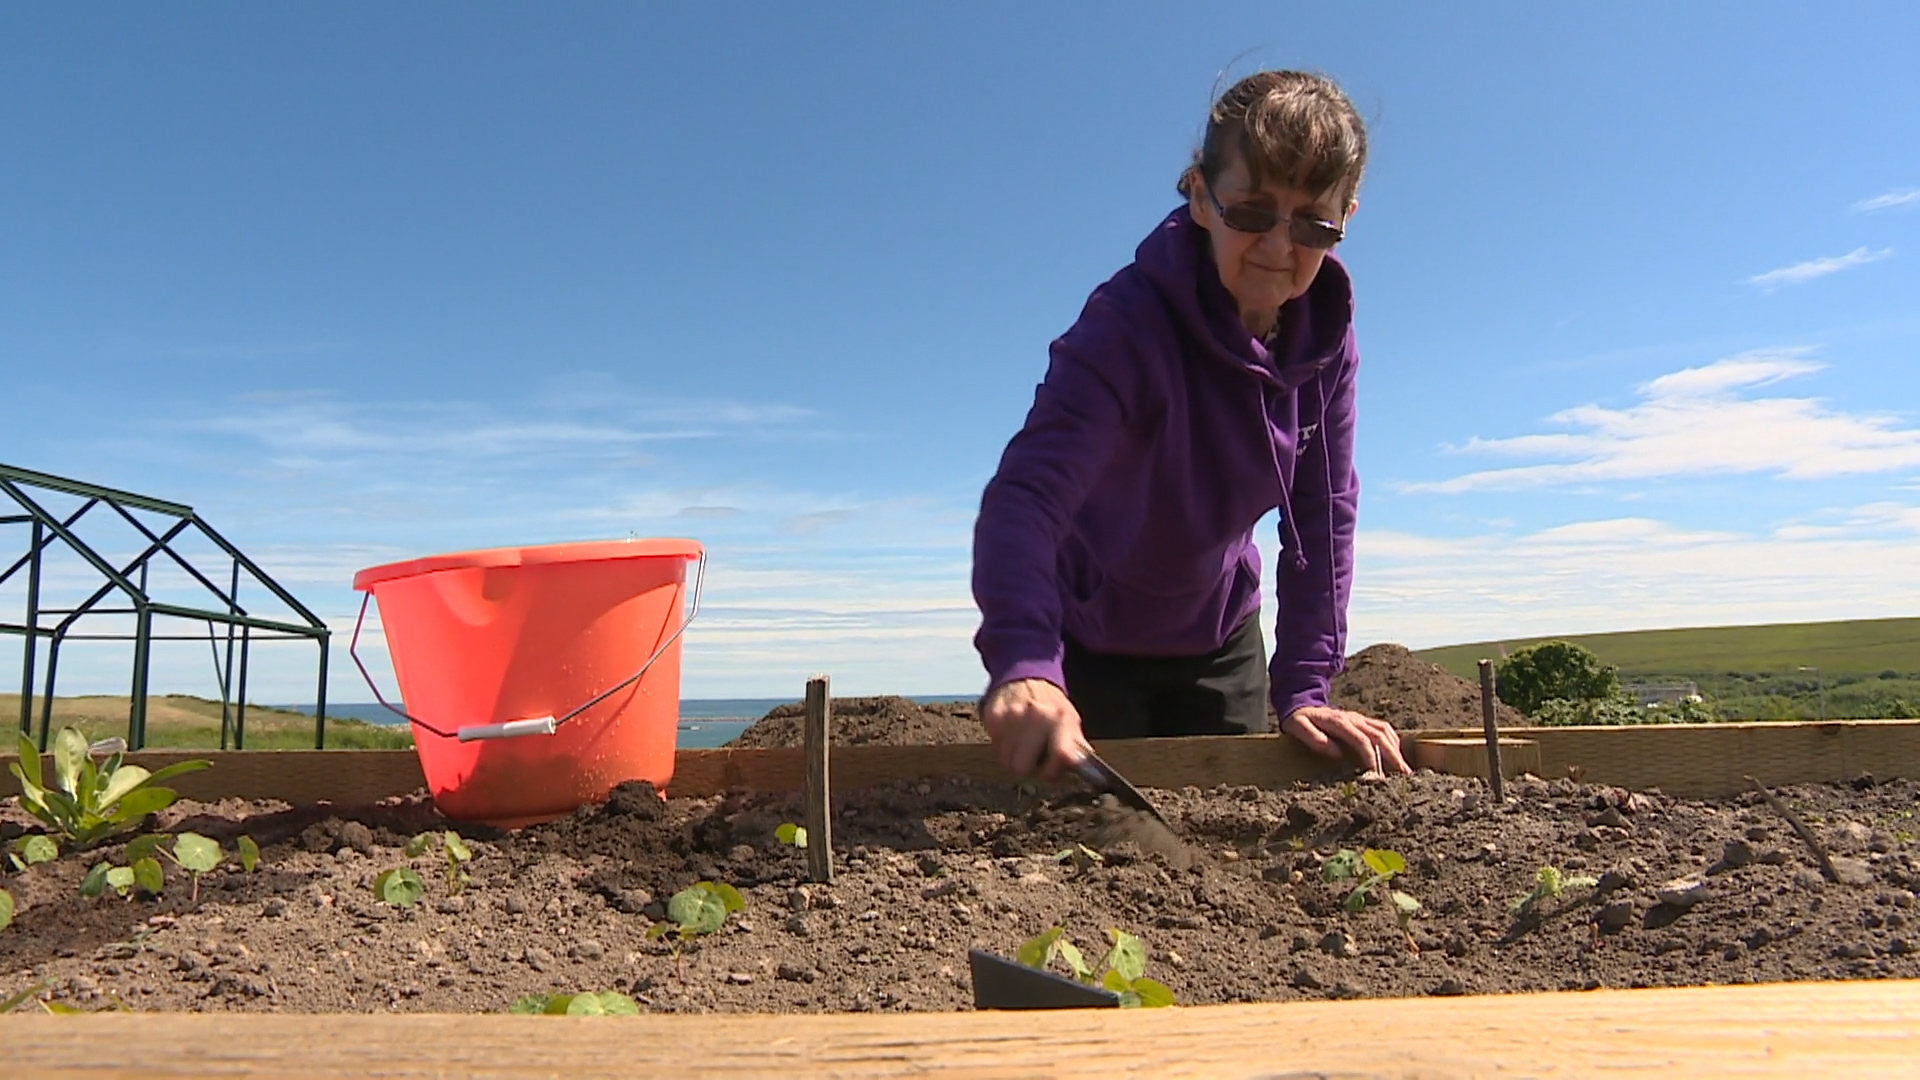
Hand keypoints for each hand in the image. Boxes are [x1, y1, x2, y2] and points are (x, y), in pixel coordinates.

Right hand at [979, 678, 1092, 780]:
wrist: (1025, 675)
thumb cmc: (1049, 702)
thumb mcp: (1070, 719)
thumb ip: (1076, 745)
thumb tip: (1084, 769)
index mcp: (1059, 718)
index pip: (1060, 756)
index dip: (1053, 771)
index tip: (1052, 769)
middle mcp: (1035, 716)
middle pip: (1022, 768)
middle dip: (1028, 767)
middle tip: (1034, 757)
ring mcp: (1011, 717)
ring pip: (1006, 761)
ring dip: (1014, 757)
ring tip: (1023, 743)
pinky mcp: (993, 717)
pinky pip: (995, 747)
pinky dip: (1003, 745)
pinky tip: (1012, 734)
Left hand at [1281, 705, 1410, 774]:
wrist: (1301, 703)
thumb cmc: (1300, 720)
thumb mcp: (1298, 727)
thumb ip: (1314, 738)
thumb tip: (1335, 753)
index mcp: (1339, 722)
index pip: (1361, 740)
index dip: (1371, 756)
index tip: (1377, 774)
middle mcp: (1354, 718)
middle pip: (1379, 735)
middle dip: (1392, 755)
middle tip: (1403, 774)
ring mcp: (1360, 718)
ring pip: (1385, 730)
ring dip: (1396, 748)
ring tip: (1403, 768)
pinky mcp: (1363, 720)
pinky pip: (1383, 728)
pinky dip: (1393, 741)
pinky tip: (1396, 754)